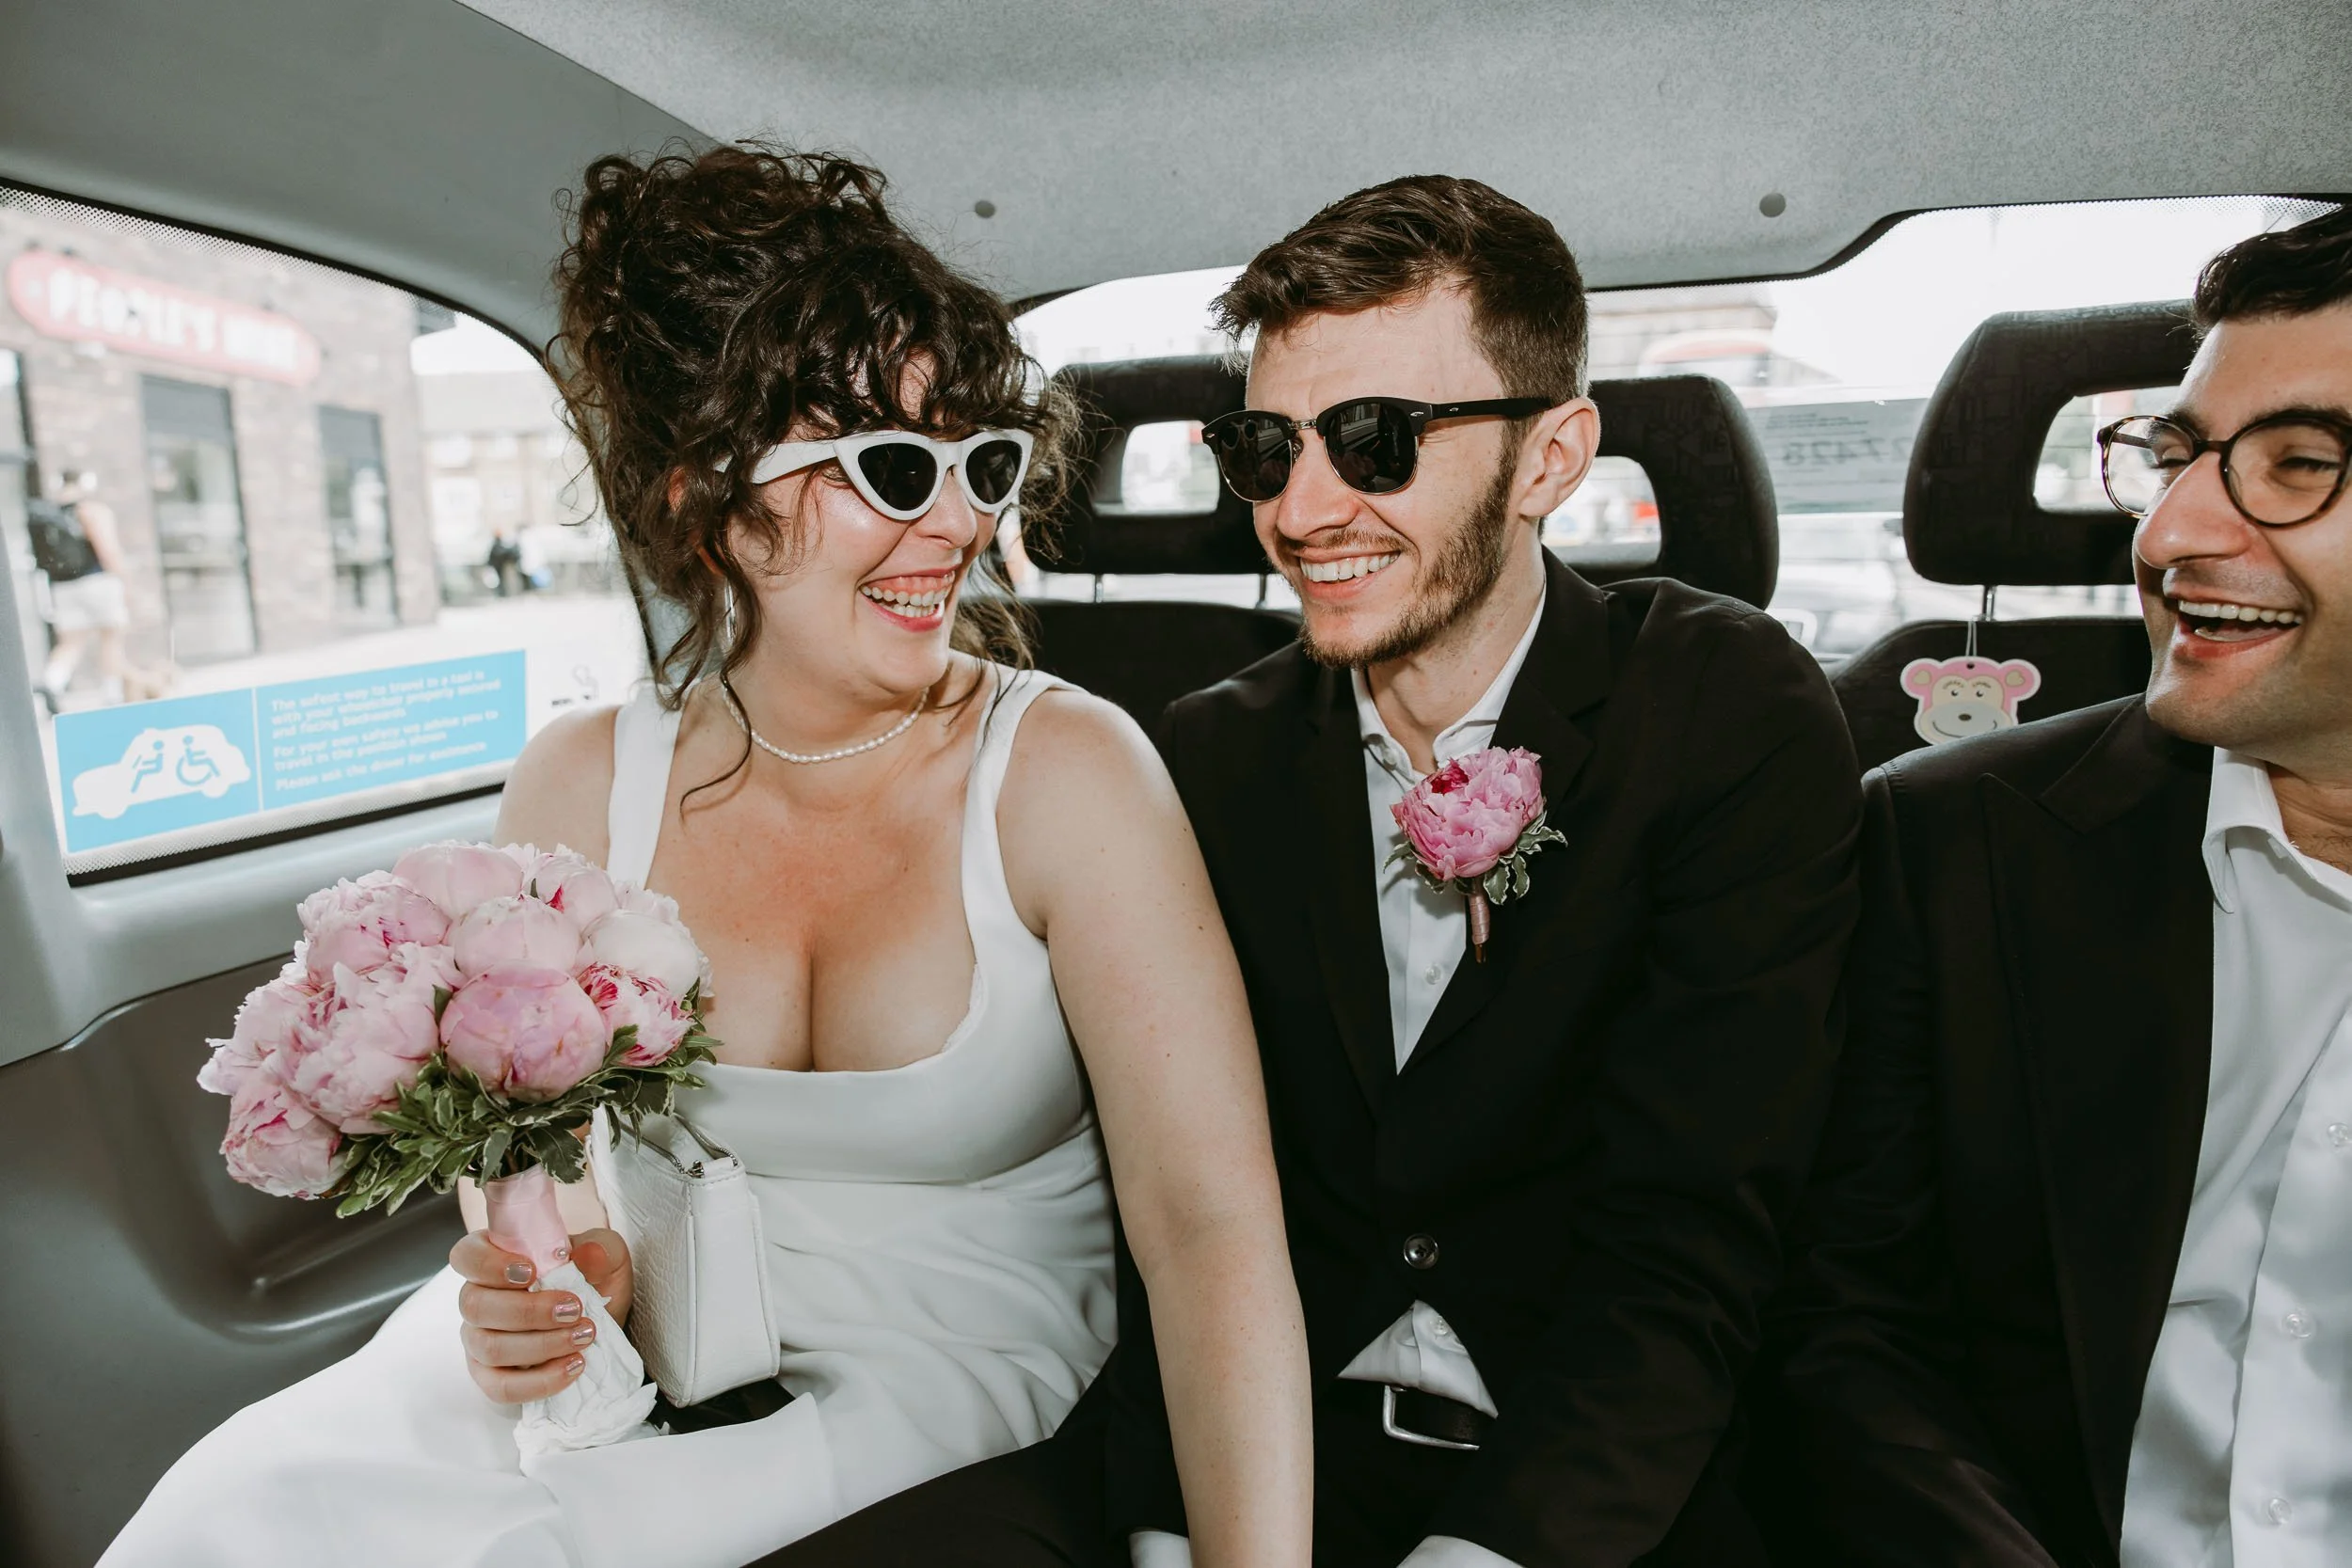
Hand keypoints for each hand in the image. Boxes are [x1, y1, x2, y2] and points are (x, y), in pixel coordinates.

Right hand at [450, 1227, 631, 1404]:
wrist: (602, 1320)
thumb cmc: (593, 1279)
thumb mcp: (606, 1256)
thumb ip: (600, 1249)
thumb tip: (591, 1254)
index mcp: (494, 1258)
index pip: (466, 1256)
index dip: (488, 1264)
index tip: (530, 1271)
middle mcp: (477, 1298)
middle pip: (475, 1306)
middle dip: (528, 1311)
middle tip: (574, 1309)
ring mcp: (479, 1339)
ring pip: (489, 1347)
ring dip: (540, 1345)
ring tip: (583, 1337)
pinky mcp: (491, 1376)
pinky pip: (501, 1387)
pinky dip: (539, 1381)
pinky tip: (573, 1366)